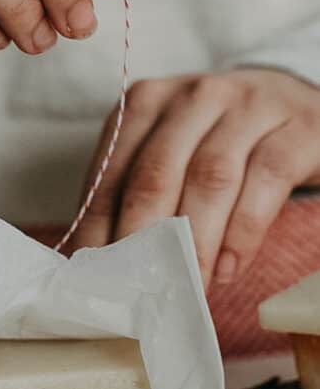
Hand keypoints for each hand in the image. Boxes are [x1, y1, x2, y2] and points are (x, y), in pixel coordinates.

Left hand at [70, 68, 319, 287]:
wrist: (295, 100)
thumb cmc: (220, 137)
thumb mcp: (173, 148)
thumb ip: (137, 189)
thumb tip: (102, 256)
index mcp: (147, 102)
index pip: (111, 171)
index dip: (98, 228)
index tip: (93, 276)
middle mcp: (193, 98)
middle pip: (156, 174)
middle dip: (141, 240)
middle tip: (135, 290)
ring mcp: (247, 108)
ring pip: (209, 179)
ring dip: (193, 243)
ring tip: (185, 287)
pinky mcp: (294, 130)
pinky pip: (265, 181)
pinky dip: (242, 232)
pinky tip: (228, 267)